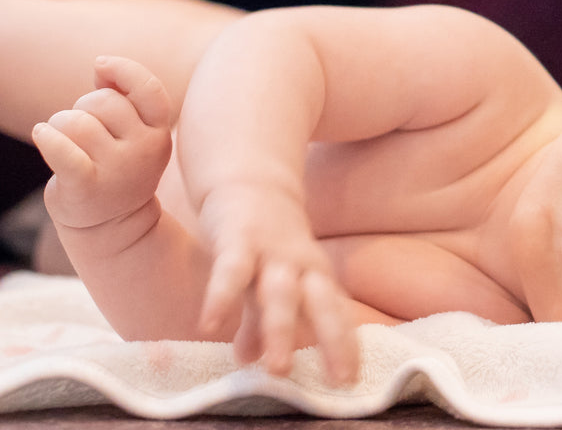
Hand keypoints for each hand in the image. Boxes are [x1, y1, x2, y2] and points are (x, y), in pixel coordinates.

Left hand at [33, 56, 173, 232]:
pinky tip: (40, 134)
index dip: (124, 70)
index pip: (147, 89)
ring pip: (77, 122)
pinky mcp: (86, 188)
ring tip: (63, 142)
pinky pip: (65, 153)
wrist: (113, 229)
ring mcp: (117, 171)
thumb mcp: (131, 132)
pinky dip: (49, 139)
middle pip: (102, 101)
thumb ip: (123, 95)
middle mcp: (143, 151)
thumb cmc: (116, 165)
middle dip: (82, 107)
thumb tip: (102, 66)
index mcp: (158, 133)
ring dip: (60, 125)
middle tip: (80, 130)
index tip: (99, 65)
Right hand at [194, 179, 358, 384]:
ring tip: (277, 370)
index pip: (336, 313)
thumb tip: (249, 360)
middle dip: (332, 339)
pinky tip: (209, 324)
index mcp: (313, 276)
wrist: (248, 180)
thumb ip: (258, 323)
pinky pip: (230, 269)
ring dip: (282, 329)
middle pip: (322, 302)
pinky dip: (221, 295)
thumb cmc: (264, 240)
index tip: (352, 382)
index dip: (346, 346)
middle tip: (339, 380)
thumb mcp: (268, 283)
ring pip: (280, 292)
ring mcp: (270, 250)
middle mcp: (299, 264)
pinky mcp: (237, 238)